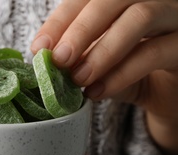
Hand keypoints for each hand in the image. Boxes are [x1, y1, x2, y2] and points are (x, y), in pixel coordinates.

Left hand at [31, 0, 177, 154]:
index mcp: (124, 1)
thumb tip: (46, 60)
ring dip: (102, 51)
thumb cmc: (132, 73)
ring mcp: (174, 16)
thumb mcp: (101, 64)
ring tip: (78, 79)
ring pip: (139, 17)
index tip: (39, 47)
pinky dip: (121, 73)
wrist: (169, 95)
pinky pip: (154, 52)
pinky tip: (98, 91)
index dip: (60, 20)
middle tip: (59, 60)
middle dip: (80, 30)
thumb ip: (81, 57)